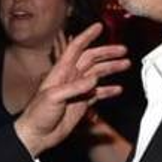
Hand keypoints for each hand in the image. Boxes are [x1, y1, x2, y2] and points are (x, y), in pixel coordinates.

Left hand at [14, 23, 129, 156]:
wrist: (37, 134)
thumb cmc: (37, 114)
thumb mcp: (53, 97)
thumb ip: (74, 87)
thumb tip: (93, 79)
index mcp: (61, 71)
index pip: (76, 48)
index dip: (87, 36)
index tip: (98, 26)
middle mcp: (70, 77)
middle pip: (91, 59)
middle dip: (107, 53)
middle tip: (122, 50)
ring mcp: (76, 90)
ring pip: (97, 74)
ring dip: (110, 69)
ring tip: (125, 65)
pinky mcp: (81, 103)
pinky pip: (98, 93)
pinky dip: (108, 90)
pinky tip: (118, 89)